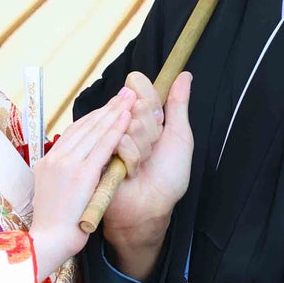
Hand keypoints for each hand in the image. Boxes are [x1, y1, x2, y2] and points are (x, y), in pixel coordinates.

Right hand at [30, 88, 133, 274]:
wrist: (47, 242)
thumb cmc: (52, 226)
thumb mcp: (51, 194)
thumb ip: (63, 176)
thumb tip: (75, 167)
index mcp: (48, 162)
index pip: (75, 132)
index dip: (94, 117)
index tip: (109, 107)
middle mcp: (56, 157)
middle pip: (85, 126)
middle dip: (107, 108)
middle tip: (125, 93)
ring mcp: (67, 164)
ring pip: (95, 131)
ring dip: (114, 112)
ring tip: (130, 98)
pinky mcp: (81, 173)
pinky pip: (102, 146)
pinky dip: (115, 130)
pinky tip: (127, 119)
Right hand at [103, 71, 192, 281]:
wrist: (151, 207)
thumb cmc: (167, 176)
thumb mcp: (179, 137)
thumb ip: (178, 104)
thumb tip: (184, 75)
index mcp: (142, 116)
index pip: (140, 87)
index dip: (150, 99)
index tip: (159, 119)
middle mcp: (124, 123)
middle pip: (138, 104)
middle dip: (152, 129)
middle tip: (152, 149)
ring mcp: (110, 137)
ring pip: (131, 124)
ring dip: (144, 148)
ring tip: (142, 165)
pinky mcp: (99, 152)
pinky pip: (121, 142)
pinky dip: (133, 159)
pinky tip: (131, 172)